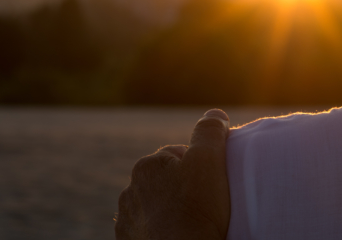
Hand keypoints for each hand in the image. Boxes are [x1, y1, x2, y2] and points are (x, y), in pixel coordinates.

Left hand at [115, 109, 231, 239]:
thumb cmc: (197, 209)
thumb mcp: (209, 161)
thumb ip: (210, 132)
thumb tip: (214, 114)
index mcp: (147, 166)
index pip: (179, 155)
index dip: (200, 168)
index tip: (211, 185)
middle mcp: (130, 191)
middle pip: (166, 181)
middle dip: (183, 187)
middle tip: (205, 202)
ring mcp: (127, 220)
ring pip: (157, 206)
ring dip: (171, 209)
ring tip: (192, 221)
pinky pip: (149, 229)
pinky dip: (162, 230)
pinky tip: (179, 234)